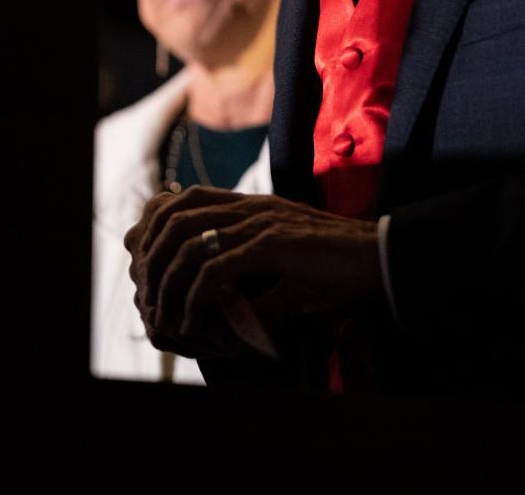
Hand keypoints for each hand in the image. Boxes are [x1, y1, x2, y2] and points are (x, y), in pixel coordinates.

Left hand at [125, 187, 381, 357]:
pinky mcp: (272, 245)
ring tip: (163, 317)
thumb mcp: (285, 272)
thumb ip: (251, 284)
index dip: (156, 229)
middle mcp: (250, 206)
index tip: (147, 271)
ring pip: (188, 245)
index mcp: (251, 205)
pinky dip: (196, 300)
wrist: (378, 259)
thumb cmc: (336, 269)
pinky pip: (216, 272)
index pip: (183, 200)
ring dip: (167, 284)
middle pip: (174, 218)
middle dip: (150, 260)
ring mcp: (261, 222)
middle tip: (146, 299)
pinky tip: (193, 323)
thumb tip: (221, 318)